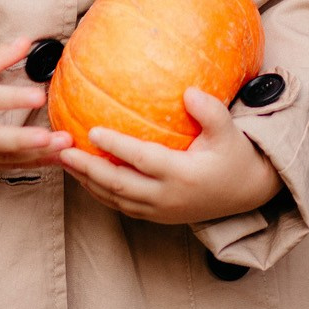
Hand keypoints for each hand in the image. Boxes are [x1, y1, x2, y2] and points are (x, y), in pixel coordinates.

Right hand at [0, 36, 73, 170]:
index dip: (14, 98)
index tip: (40, 95)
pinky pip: (6, 166)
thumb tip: (27, 42)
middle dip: (28, 140)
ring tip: (66, 148)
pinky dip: (32, 164)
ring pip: (5, 158)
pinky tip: (56, 159)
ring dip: (37, 155)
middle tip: (56, 136)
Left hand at [59, 87, 280, 224]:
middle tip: (63, 151)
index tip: (92, 132)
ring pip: (116, 199)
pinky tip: (84, 177)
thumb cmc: (233, 154)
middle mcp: (168, 197)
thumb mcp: (228, 130)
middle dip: (88, 169)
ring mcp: (161, 211)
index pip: (142, 160)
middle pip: (120, 185)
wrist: (246, 192)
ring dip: (88, 182)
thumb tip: (188, 92)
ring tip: (64, 162)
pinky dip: (100, 193)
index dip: (116, 147)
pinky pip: (122, 206)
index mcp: (183, 175)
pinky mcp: (157, 216)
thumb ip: (210, 111)